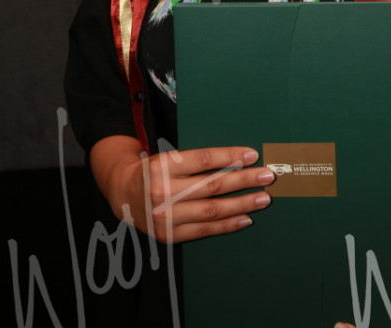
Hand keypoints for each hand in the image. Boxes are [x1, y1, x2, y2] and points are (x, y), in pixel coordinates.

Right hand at [90, 135, 274, 242]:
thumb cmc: (154, 170)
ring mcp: (165, 216)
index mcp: (163, 165)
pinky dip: (227, 225)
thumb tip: (238, 159)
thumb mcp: (169, 156)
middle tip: (267, 176)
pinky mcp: (169, 235)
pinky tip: (246, 218)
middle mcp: (162, 191)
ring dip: (241, 204)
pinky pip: (204, 230)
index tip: (253, 155)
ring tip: (263, 198)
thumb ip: (198, 160)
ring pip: (211, 210)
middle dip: (244, 181)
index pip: (203, 159)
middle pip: (211, 185)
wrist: (123, 194)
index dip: (230, 157)